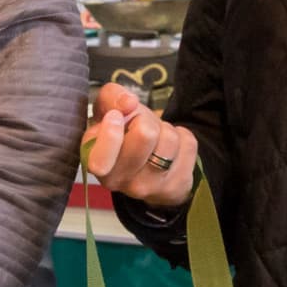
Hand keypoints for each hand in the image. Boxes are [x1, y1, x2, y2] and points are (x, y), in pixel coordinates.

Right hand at [80, 82, 196, 207]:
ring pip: (169, 138)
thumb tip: (129, 103)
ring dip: (164, 129)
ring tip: (156, 137)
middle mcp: (121, 182)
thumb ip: (111, 97)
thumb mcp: (107, 109)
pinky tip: (171, 147)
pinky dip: (182, 136)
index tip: (116, 117)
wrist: (146, 161)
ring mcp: (150, 188)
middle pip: (145, 134)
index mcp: (97, 165)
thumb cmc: (122, 132)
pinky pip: (188, 144)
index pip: (101, 161)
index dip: (111, 132)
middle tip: (140, 125)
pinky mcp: (177, 186)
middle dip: (145, 119)